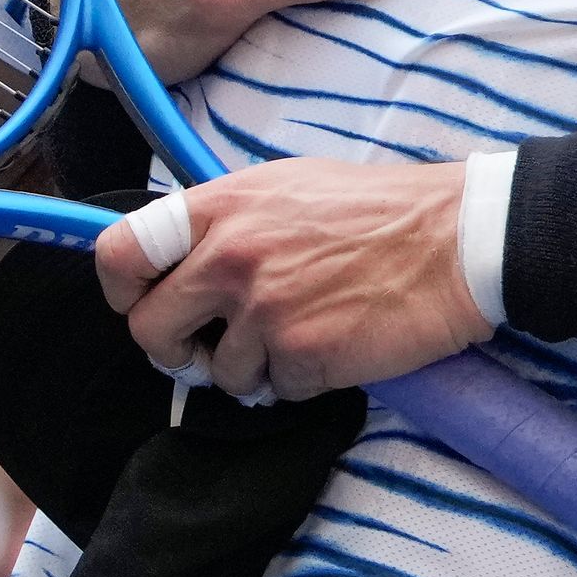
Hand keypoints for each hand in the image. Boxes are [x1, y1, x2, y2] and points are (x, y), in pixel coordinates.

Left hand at [95, 155, 486, 398]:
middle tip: (207, 350)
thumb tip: (186, 256)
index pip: (119, 252)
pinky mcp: (301, 355)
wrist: (457, 242)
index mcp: (221, 206)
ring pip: (218, 373)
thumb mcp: (288, 186)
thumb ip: (229, 218)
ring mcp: (263, 310)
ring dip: (253, 368)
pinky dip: (299, 381)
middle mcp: (230, 257)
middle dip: (176, 350)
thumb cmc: (381, 210)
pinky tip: (332, 348)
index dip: (120, 289)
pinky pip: (275, 390)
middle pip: (150, 328)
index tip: (140, 301)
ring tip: (299, 337)